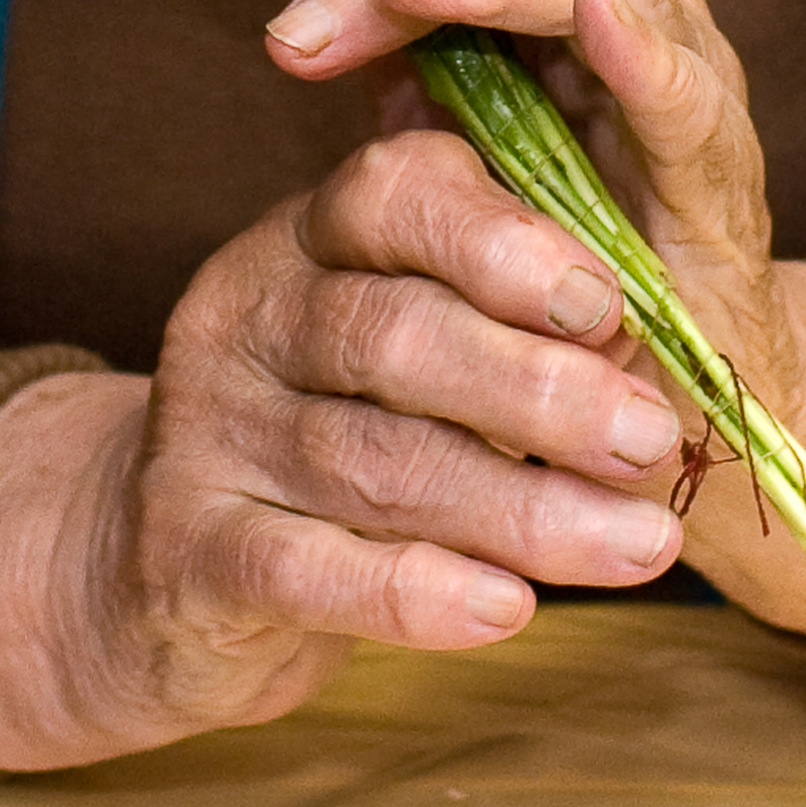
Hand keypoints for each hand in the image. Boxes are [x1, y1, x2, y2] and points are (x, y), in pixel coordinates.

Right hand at [0, 122, 691, 772]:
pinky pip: (302, 570)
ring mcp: (206, 433)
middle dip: (537, 388)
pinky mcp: (186, 552)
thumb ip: (506, 336)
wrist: (154, 570)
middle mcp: (245, 318)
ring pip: (370, 462)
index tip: (607, 302)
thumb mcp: (405, 358)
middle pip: (390, 334)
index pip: (389, 197)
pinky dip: (413, 594)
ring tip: (641, 544)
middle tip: (650, 437)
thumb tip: (640, 344)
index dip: (501, 243)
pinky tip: (507, 609)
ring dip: (521, 507)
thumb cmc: (332, 445)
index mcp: (304, 242)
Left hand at [255, 0, 805, 636]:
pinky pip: (682, 87)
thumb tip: (304, 10)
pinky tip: (593, 17)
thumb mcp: (440, 135)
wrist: (655, 395)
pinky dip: (638, 46)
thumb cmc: (541, 251)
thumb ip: (392, 59)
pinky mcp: (716, 167)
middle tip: (307, 7)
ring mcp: (676, 65)